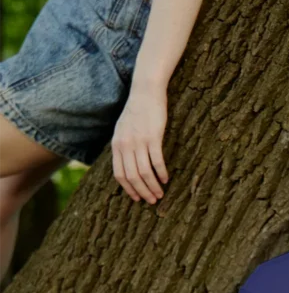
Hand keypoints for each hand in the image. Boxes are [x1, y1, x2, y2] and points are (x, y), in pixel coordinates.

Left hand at [112, 83, 168, 203]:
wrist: (145, 92)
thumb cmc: (137, 111)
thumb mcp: (123, 129)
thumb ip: (123, 146)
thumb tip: (127, 164)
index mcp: (117, 145)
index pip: (119, 175)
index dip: (128, 189)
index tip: (137, 198)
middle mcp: (125, 145)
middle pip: (132, 176)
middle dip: (142, 192)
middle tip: (152, 200)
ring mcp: (139, 141)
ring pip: (144, 172)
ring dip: (153, 186)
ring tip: (161, 194)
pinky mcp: (153, 137)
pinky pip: (156, 161)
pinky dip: (161, 173)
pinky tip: (166, 179)